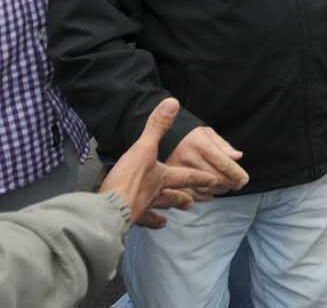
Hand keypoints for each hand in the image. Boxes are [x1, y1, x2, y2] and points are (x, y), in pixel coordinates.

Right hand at [99, 98, 220, 228]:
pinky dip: (153, 221)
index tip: (216, 181)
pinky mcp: (132, 217)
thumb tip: (173, 103)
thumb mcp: (144, 147)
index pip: (188, 176)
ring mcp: (145, 207)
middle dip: (187, 196)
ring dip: (172, 206)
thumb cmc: (129, 179)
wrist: (110, 208)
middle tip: (197, 200)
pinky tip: (158, 223)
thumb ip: (158, 126)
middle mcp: (157, 193)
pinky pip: (146, 219)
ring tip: (180, 209)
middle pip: (176, 194)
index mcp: (163, 177)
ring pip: (163, 206)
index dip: (202, 177)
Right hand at [165, 125, 247, 200]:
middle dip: (231, 183)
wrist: (161, 139)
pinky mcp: (170, 182)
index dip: (237, 173)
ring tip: (226, 186)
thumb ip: (224, 146)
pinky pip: (193, 196)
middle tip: (238, 184)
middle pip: (216, 179)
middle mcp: (189, 159)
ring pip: (206, 189)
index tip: (244, 179)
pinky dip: (206, 196)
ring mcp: (179, 172)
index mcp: (200, 145)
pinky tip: (211, 192)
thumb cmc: (189, 135)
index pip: (223, 163)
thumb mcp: (207, 133)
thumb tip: (238, 156)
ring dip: (220, 190)